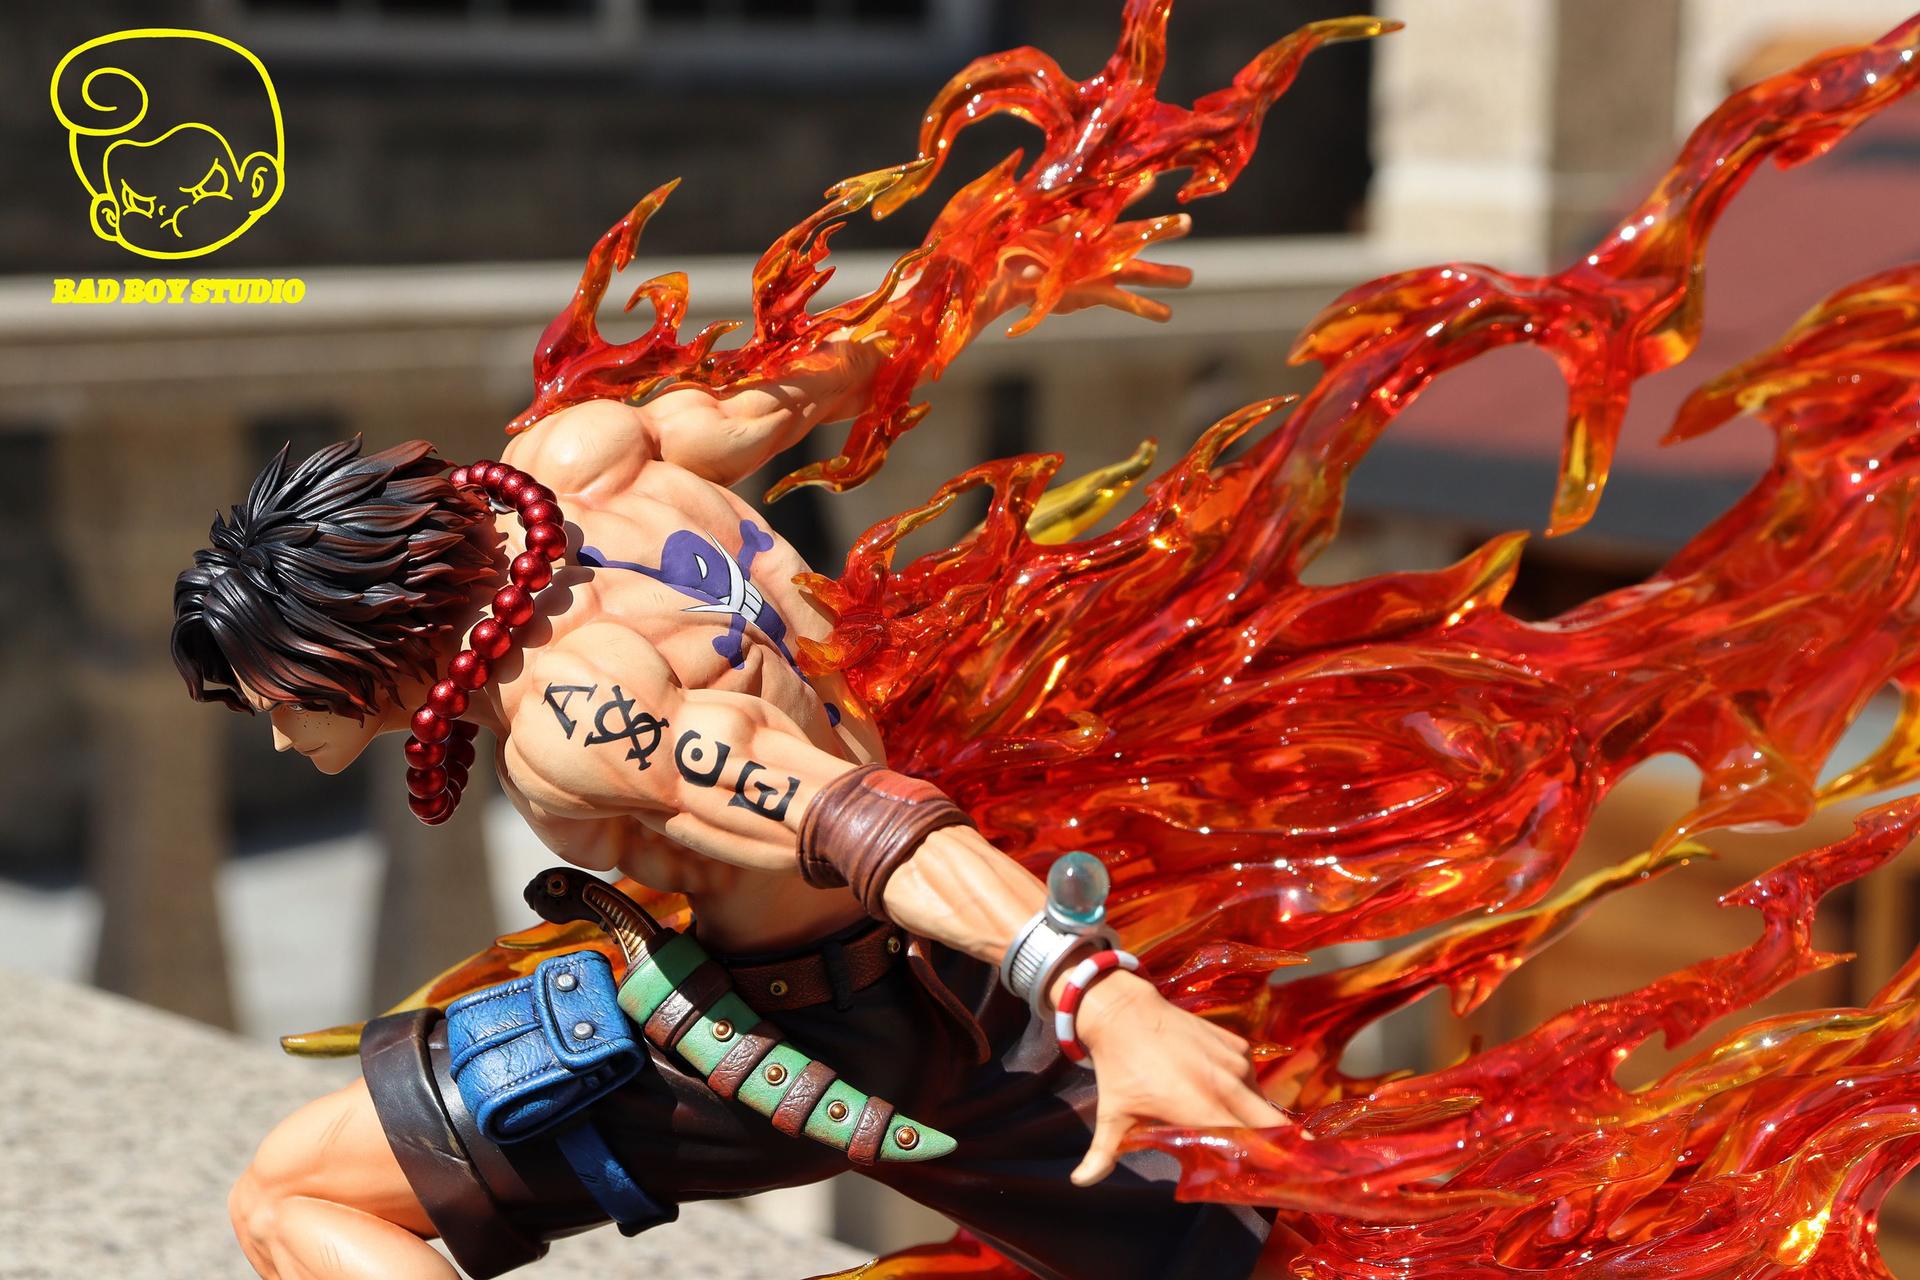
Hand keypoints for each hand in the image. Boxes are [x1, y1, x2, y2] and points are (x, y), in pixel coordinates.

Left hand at [985, 211, 1193, 328]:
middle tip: (1186, 223)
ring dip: (1163, 274)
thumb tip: (1025, 271)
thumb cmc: (1013, 249)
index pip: (1107, 207)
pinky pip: (1125, 301)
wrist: (1011, 274)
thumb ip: (1025, 259)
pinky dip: (1144, 308)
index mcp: (1080, 226)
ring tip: (1189, 277)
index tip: (1150, 182)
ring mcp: (1100, 270)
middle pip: (1133, 237)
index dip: (1127, 195)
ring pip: (1138, 271)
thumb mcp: (1017, 247)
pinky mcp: (1096, 293)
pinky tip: (1167, 314)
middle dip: (1159, 231)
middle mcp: (1096, 246)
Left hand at [1067, 969, 1278, 1185]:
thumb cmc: (1119, 1069)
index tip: (1262, 1179)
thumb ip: (1101, 1154)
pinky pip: (1252, 1077)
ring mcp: (1235, 1062)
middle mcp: (1226, 1085)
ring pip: (1263, 1102)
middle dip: (1279, 1146)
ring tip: (1245, 1132)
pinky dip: (1246, 1091)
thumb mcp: (1111, 1115)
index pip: (1250, 1145)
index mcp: (1200, 1107)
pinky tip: (1227, 1097)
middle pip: (1273, 1125)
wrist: (1124, 1012)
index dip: (1260, 1164)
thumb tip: (1079, 1182)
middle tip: (1273, 1162)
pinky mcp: (1237, 1045)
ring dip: (1259, 1118)